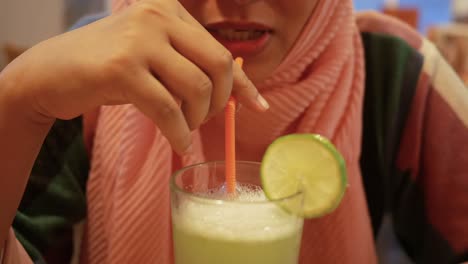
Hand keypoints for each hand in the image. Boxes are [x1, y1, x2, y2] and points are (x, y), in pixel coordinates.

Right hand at [3, 0, 267, 153]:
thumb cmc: (110, 68)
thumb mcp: (156, 59)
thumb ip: (192, 68)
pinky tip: (178, 143)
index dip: (244, 84)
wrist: (53, 72)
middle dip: (219, 102)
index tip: (258, 107)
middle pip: (218, 66)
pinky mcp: (122, 68)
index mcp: (170, 11)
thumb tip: (244, 96)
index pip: (221, 52)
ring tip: (184, 129)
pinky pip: (168, 109)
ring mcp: (139, 40)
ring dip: (196, 120)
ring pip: (196, 89)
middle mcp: (158, 16)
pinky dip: (179, 133)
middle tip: (203, 120)